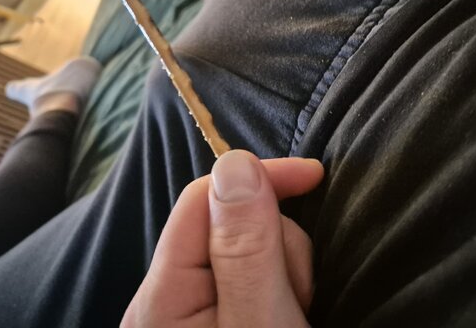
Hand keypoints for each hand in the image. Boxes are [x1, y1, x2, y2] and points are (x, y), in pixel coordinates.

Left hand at [121, 150, 323, 326]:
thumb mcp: (263, 321)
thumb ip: (246, 247)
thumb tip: (235, 162)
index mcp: (164, 295)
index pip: (203, 196)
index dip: (260, 176)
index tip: (312, 176)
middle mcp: (169, 294)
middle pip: (232, 219)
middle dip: (278, 243)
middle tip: (298, 296)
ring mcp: (194, 304)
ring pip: (251, 241)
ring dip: (286, 267)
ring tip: (297, 311)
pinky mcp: (220, 310)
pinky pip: (256, 267)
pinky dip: (282, 278)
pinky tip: (291, 307)